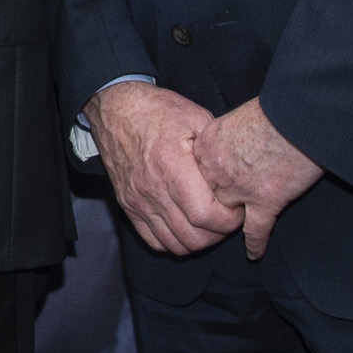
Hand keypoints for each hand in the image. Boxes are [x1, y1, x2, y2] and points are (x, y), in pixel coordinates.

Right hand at [85, 81, 241, 256]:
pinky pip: (152, 240)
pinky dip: (173, 242)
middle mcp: (152, 189)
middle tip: (226, 217)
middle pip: (193, 237)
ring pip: (175, 244)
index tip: (237, 209)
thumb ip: (217, 148)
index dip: (230, 220)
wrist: (115, 107)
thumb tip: (236, 173)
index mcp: (172, 166)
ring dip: (198, 240)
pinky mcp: (127, 204)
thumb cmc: (155, 110)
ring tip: (208, 223)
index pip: (206, 215)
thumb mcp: (194, 116)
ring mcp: (137, 200)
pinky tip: (184, 226)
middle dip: (218, 233)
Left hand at [192, 97, 322, 259]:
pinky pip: (255, 230)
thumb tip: (225, 142)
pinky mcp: (265, 200)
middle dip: (206, 208)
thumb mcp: (235, 117)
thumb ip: (224, 135)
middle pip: (203, 197)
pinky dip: (255, 243)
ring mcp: (238, 187)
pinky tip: (254, 253)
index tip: (198, 191)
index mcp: (206, 145)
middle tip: (208, 219)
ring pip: (223, 217)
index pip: (192, 174)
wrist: (297, 116)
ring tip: (226, 234)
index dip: (198, 185)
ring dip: (226, 225)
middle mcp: (216, 169)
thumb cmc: (273, 110)